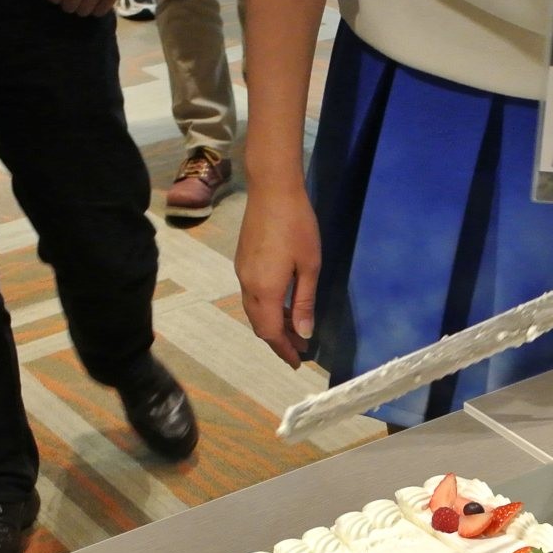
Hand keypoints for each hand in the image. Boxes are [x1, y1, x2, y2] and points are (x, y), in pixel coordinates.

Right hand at [236, 186, 321, 366]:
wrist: (272, 190)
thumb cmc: (297, 226)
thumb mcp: (309, 267)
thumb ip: (304, 302)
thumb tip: (303, 333)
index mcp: (265, 290)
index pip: (270, 332)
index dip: (283, 349)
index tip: (297, 362)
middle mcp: (248, 285)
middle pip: (259, 324)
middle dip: (278, 340)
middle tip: (298, 350)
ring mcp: (242, 272)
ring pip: (254, 310)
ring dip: (272, 324)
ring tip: (294, 330)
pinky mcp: (242, 261)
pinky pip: (252, 296)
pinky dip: (266, 308)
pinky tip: (282, 305)